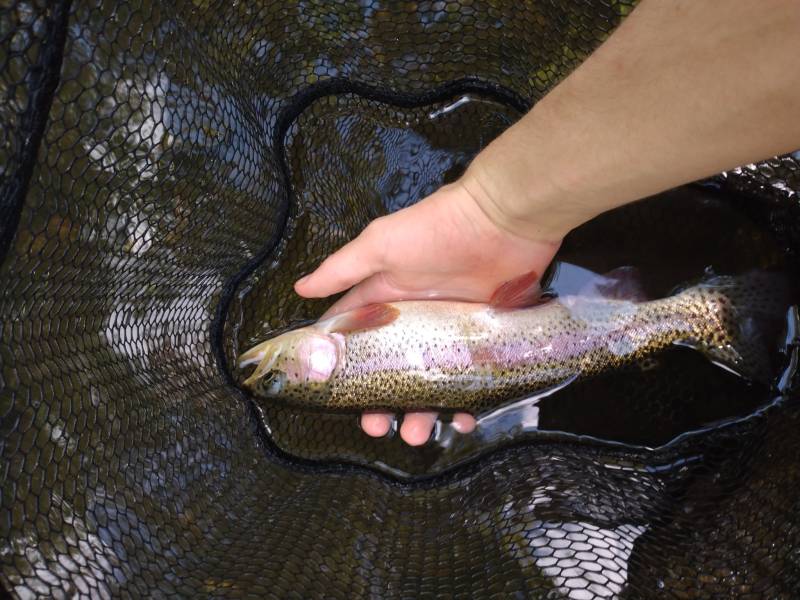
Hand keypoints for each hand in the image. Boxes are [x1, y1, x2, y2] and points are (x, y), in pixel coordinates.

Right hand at [295, 177, 560, 445]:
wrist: (503, 219)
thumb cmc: (436, 231)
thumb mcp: (381, 245)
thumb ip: (343, 269)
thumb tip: (299, 288)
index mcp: (388, 298)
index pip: (358, 336)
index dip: (346, 366)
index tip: (336, 398)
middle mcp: (417, 319)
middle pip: (394, 369)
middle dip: (382, 401)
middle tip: (375, 427)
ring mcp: (451, 333)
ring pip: (431, 381)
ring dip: (421, 411)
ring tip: (415, 434)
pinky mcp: (484, 340)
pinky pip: (472, 379)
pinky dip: (467, 403)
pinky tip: (460, 420)